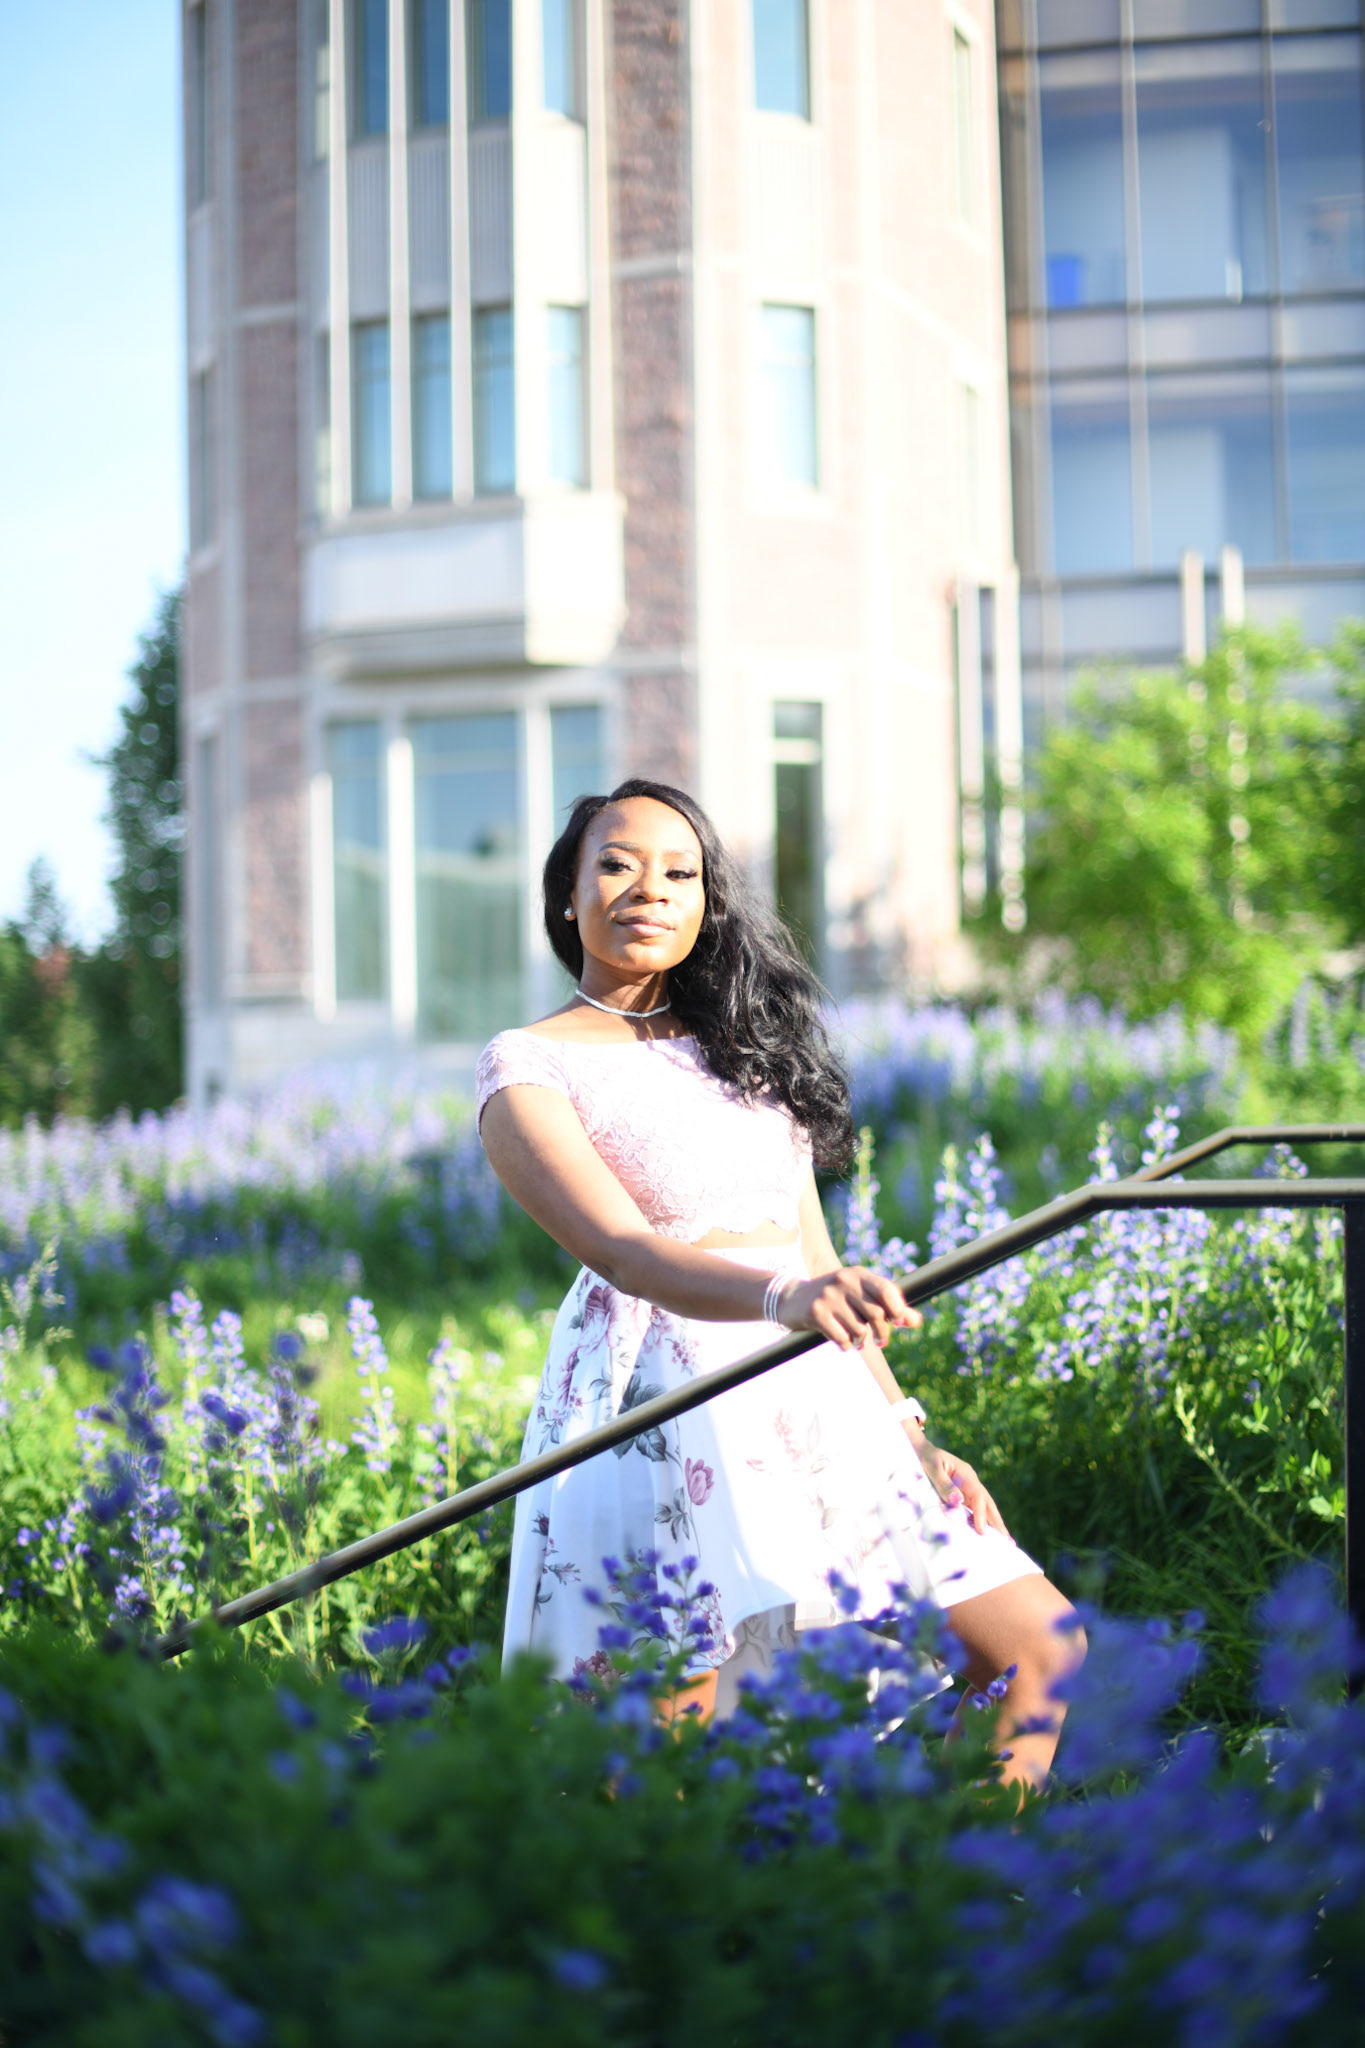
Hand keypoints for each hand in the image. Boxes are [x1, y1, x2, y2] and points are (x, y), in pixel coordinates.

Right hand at [778, 1266, 921, 1350]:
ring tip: (856, 1339)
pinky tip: (842, 1341)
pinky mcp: (816, 1313)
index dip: (898, 1309)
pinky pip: (842, 1338)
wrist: (791, 1299)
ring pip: (860, 1330)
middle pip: (876, 1314)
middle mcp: (844, 1281)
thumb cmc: (835, 1300)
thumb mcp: (860, 1297)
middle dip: (882, 1333)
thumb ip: (890, 1307)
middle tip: (880, 1341)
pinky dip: (846, 1345)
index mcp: (858, 1274)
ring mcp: (829, 1297)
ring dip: (861, 1341)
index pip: (887, 1290)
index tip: (897, 1322)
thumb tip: (917, 1322)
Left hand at [914, 1439, 1011, 1540]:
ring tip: (1005, 1541)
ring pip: (984, 1507)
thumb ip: (944, 1484)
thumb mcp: (932, 1468)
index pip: (978, 1497)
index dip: (981, 1514)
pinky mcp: (962, 1493)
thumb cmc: (925, 1458)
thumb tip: (958, 1502)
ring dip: (993, 1523)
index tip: (981, 1531)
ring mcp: (968, 1487)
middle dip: (997, 1522)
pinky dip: (981, 1520)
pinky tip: (984, 1532)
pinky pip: (974, 1508)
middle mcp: (971, 1481)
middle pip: (988, 1503)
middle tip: (1008, 1541)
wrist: (920, 1450)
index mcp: (966, 1474)